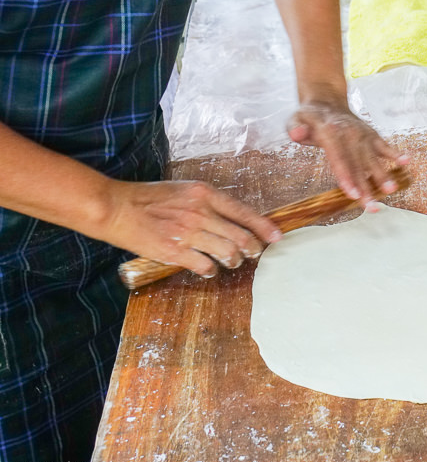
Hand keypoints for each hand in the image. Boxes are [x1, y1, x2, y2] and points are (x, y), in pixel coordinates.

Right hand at [102, 180, 282, 277]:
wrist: (115, 207)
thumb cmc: (148, 198)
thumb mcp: (183, 190)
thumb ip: (208, 203)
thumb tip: (232, 220)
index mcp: (204, 194)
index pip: (244, 213)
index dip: (264, 228)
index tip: (276, 237)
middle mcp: (201, 212)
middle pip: (241, 237)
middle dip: (251, 249)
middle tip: (251, 253)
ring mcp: (189, 233)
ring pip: (227, 253)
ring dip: (233, 261)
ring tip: (230, 261)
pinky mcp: (175, 252)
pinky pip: (205, 267)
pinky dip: (210, 270)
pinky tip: (206, 268)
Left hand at [286, 101, 408, 209]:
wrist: (327, 101)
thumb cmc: (309, 118)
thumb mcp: (295, 120)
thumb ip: (295, 128)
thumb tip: (298, 134)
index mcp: (330, 132)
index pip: (339, 158)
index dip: (346, 177)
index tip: (353, 194)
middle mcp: (350, 133)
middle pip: (358, 164)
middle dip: (365, 187)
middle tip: (371, 207)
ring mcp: (363, 134)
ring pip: (372, 159)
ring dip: (383, 175)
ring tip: (391, 190)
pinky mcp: (372, 135)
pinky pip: (384, 145)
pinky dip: (395, 154)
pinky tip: (406, 162)